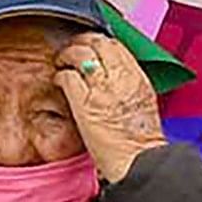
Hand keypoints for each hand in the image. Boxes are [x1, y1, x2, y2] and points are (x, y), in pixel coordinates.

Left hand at [54, 31, 166, 183]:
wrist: (138, 160)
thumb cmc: (141, 141)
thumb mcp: (143, 102)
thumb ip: (129, 84)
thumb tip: (115, 77)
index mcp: (137, 77)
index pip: (115, 45)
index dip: (99, 41)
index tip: (92, 46)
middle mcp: (121, 78)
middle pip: (98, 43)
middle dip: (82, 41)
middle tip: (73, 48)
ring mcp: (102, 89)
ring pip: (80, 53)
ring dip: (67, 54)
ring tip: (62, 61)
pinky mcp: (84, 102)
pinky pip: (67, 77)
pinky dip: (60, 75)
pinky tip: (58, 80)